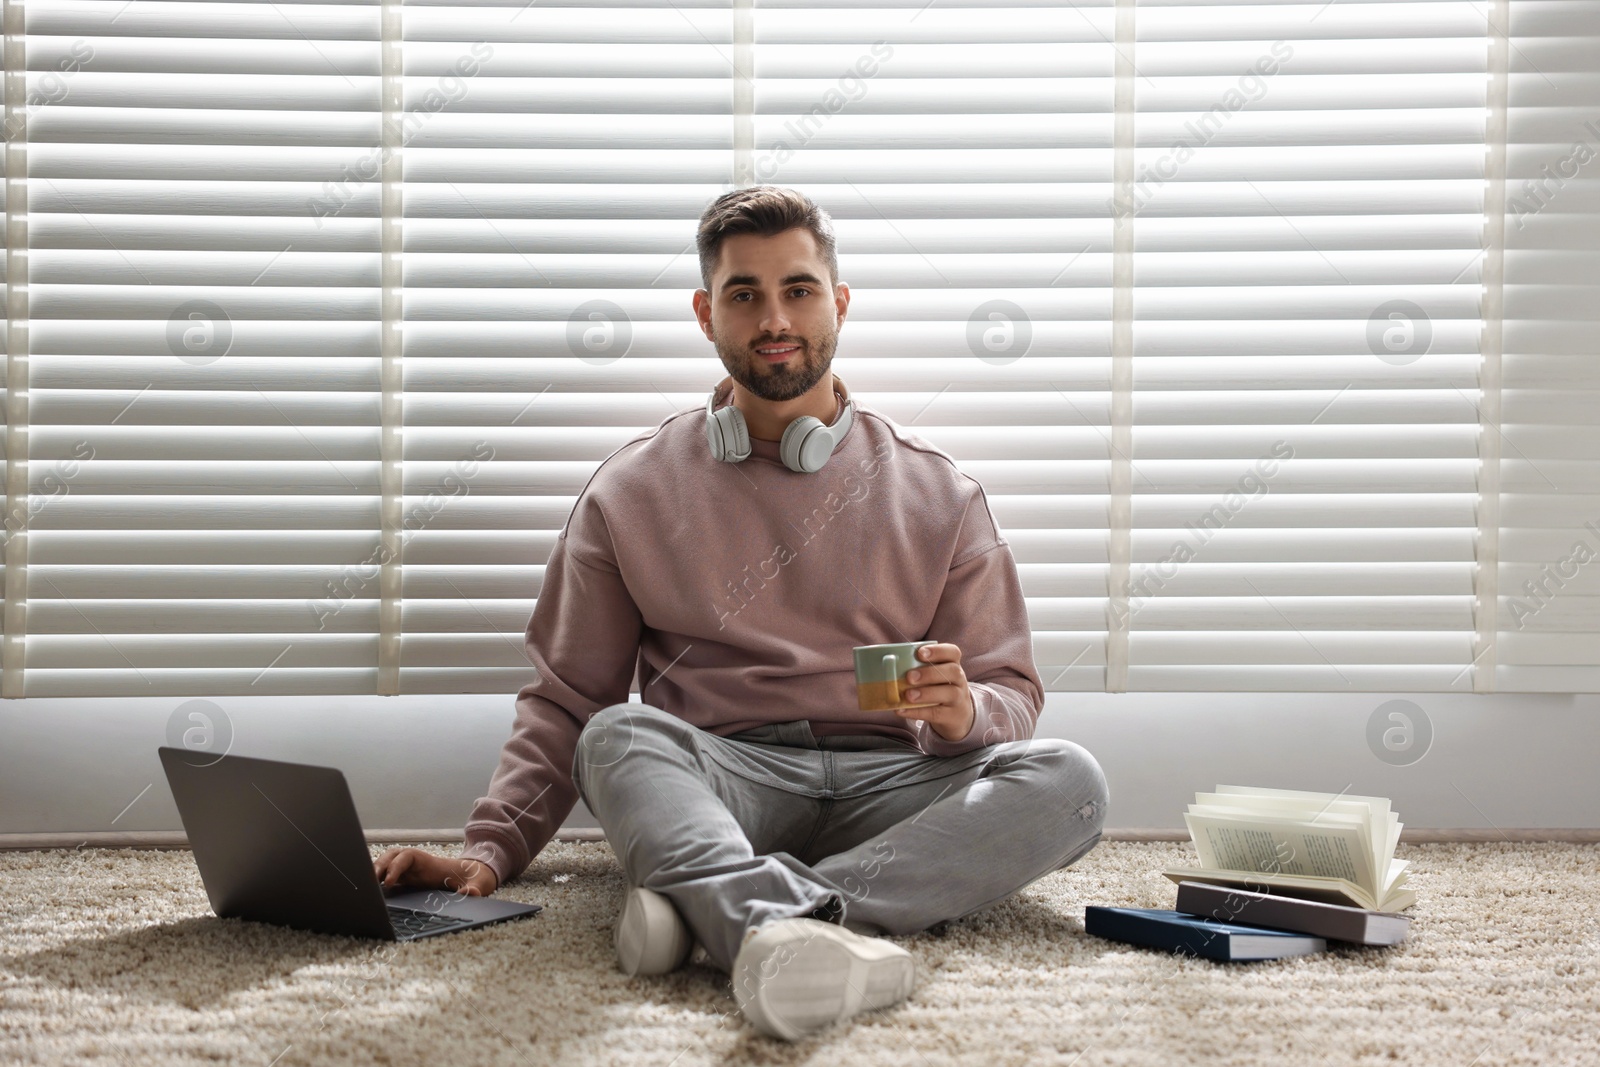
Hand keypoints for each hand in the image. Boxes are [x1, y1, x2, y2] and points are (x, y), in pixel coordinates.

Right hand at [373, 847, 497, 896]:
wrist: (471, 877)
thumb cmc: (472, 879)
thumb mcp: (477, 884)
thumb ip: (474, 888)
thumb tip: (470, 894)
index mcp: (430, 861)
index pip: (407, 857)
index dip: (396, 867)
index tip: (389, 882)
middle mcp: (417, 863)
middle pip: (392, 856)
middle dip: (380, 865)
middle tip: (370, 881)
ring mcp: (410, 870)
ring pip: (388, 863)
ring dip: (376, 870)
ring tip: (366, 885)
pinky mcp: (406, 878)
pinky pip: (389, 875)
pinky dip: (379, 879)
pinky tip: (372, 891)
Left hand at [895, 641, 974, 742]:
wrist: (957, 714)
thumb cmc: (938, 688)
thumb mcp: (934, 676)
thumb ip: (917, 668)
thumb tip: (887, 665)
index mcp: (953, 664)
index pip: (952, 652)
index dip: (937, 651)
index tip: (920, 653)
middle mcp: (959, 679)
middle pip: (952, 671)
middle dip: (929, 673)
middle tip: (909, 677)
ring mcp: (958, 698)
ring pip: (949, 693)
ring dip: (926, 693)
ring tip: (908, 695)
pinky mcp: (952, 716)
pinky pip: (936, 713)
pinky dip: (917, 712)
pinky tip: (902, 710)